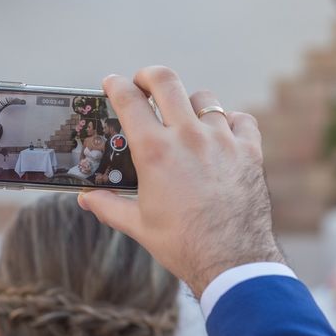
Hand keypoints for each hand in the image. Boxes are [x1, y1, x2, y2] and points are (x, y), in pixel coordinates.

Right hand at [78, 67, 283, 296]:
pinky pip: (241, 119)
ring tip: (187, 119)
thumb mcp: (139, 225)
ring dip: (191, 104)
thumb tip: (86, 198)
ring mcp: (222, 140)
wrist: (232, 259)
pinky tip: (224, 135)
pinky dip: (231, 122)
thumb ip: (109, 206)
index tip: (112, 83)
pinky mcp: (250, 150)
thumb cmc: (183, 244)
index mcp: (155, 151)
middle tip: (144, 82)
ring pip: (205, 99)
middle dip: (149, 75)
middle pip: (166, 81)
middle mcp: (189, 136)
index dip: (115, 84)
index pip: (128, 100)